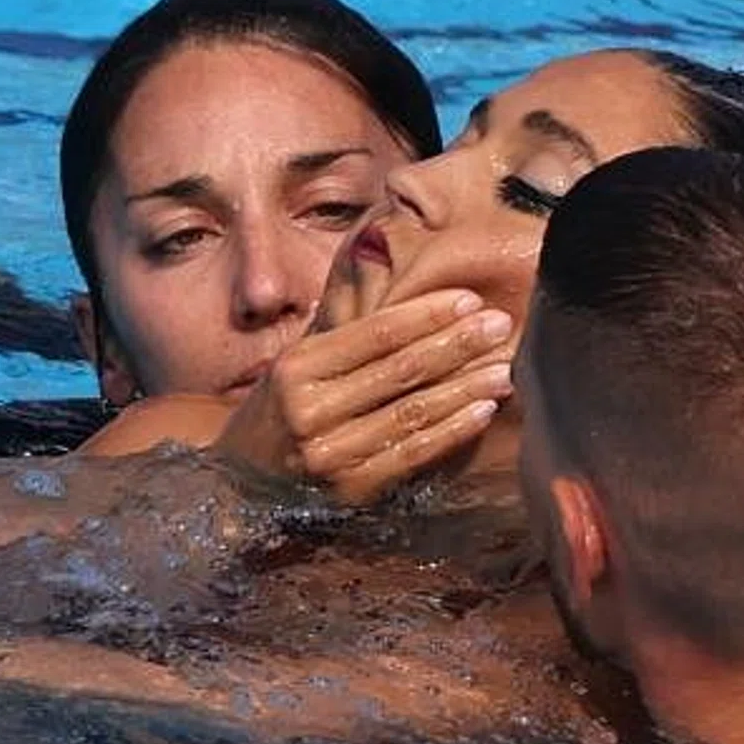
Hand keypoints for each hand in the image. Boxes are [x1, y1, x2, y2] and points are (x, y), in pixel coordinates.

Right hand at [215, 288, 514, 502]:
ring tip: (504, 367)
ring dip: (464, 388)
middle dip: (457, 344)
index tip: (469, 299)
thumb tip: (376, 251)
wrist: (239, 490)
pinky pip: (411, 455)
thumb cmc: (278, 413)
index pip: (374, 333)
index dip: (426, 314)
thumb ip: (337, 320)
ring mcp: (330, 454)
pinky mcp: (349, 492)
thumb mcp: (294, 363)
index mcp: (296, 368)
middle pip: (399, 369)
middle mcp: (309, 409)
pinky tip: (482, 411)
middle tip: (501, 324)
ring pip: (411, 412)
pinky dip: (451, 432)